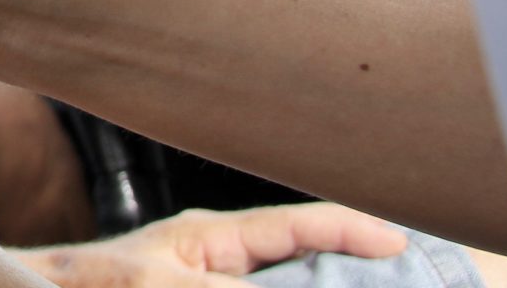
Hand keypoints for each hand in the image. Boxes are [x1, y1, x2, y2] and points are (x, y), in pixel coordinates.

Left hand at [16, 207, 406, 287]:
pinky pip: (262, 287)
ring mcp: (212, 283)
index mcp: (215, 236)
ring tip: (387, 284)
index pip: (300, 224)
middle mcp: (220, 259)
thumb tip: (299, 284)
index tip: (404, 244)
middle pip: (305, 258)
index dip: (355, 231)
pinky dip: (293, 286)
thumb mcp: (162, 282)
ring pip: (286, 280)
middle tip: (417, 275)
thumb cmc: (89, 283)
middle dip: (355, 266)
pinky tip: (321, 287)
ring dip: (325, 281)